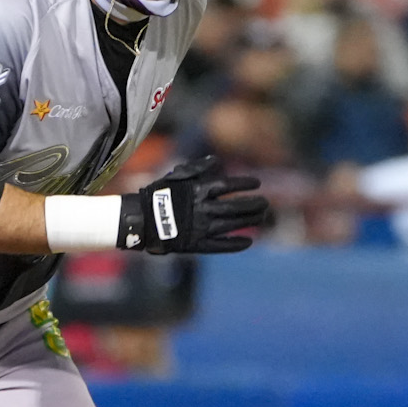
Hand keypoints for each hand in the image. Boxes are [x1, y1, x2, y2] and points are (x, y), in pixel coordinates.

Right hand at [119, 156, 272, 254]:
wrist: (141, 220)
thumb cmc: (158, 195)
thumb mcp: (175, 176)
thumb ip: (196, 168)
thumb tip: (215, 161)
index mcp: (197, 191)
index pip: (227, 186)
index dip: (244, 184)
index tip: (257, 184)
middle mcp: (202, 209)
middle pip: (234, 206)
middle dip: (252, 204)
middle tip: (265, 203)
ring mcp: (200, 228)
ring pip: (231, 224)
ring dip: (249, 221)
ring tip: (262, 218)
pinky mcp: (196, 244)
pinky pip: (220, 245)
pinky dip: (235, 244)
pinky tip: (248, 241)